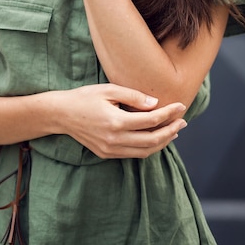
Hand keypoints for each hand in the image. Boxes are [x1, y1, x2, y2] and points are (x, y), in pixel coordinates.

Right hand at [60, 83, 186, 158]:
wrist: (61, 114)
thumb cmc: (84, 97)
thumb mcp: (108, 90)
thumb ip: (133, 96)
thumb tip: (155, 104)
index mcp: (116, 122)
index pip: (151, 120)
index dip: (169, 114)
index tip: (181, 106)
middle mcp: (115, 139)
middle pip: (152, 140)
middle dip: (171, 130)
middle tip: (183, 121)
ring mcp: (110, 149)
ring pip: (145, 151)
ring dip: (162, 142)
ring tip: (174, 131)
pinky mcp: (106, 154)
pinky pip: (133, 154)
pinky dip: (148, 148)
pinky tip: (155, 139)